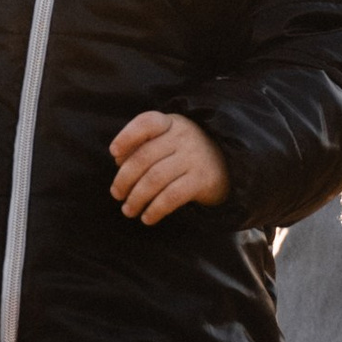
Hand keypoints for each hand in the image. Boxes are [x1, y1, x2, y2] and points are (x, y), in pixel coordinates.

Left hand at [109, 110, 230, 225]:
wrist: (228, 166)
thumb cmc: (185, 153)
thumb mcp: (167, 141)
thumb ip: (143, 147)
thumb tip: (119, 162)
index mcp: (170, 123)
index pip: (146, 123)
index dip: (126, 136)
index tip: (113, 152)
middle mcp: (183, 137)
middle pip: (144, 157)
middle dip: (124, 179)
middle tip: (116, 195)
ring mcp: (193, 158)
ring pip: (155, 179)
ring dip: (136, 198)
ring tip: (128, 210)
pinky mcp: (202, 180)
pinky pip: (172, 196)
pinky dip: (156, 209)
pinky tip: (147, 218)